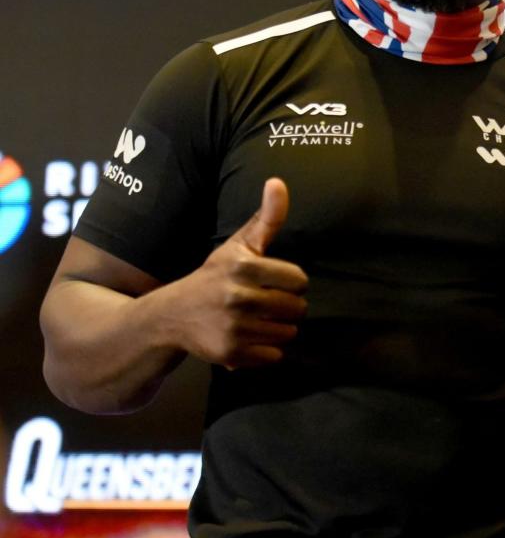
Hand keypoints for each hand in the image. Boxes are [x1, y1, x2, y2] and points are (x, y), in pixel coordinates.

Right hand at [158, 178, 307, 367]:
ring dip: (278, 328)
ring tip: (257, 320)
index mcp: (244, 267)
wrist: (172, 315)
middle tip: (264, 303)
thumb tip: (278, 182)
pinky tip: (248, 338)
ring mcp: (234, 327)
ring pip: (288, 333)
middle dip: (286, 306)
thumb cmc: (215, 276)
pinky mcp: (231, 353)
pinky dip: (267, 350)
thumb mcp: (238, 245)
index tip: (272, 281)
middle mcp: (238, 297)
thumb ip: (266, 217)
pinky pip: (275, 355)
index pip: (299, 280)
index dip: (290, 282)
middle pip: (297, 308)